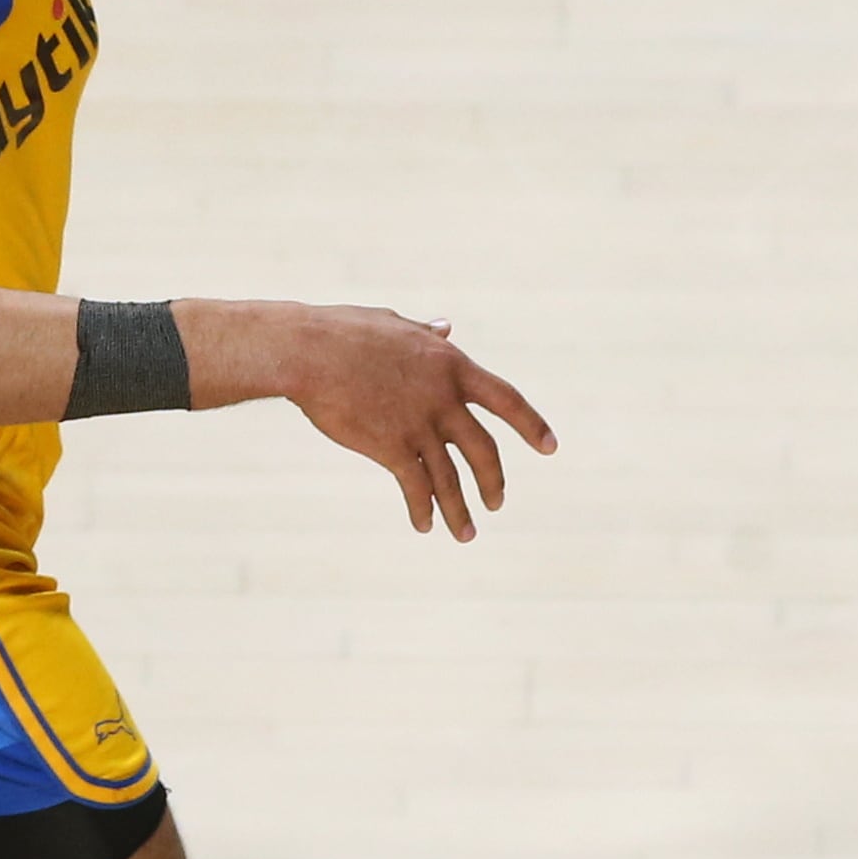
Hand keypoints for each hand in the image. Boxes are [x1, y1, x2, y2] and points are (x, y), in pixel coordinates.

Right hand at [281, 307, 553, 539]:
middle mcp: (443, 397)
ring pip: (453, 478)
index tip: (550, 447)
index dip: (531, 424)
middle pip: (485, 449)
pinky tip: (424, 525)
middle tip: (497, 502)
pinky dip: (424, 510)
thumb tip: (447, 326)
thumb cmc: (343, 332)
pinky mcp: (392, 446)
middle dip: (493, 480)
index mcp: (450, 364)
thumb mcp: (394, 325)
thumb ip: (425, 332)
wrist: (307, 351)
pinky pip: (417, 488)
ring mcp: (420, 424)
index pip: (506, 399)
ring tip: (466, 534)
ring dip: (461, 509)